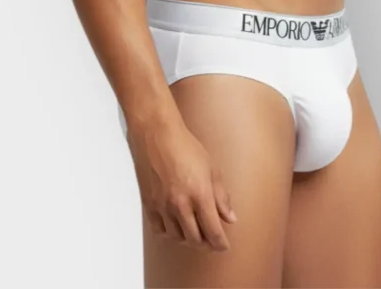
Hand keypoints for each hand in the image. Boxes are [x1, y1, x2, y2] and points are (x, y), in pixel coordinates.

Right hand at [126, 116, 237, 251]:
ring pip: (177, 237)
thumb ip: (221, 197)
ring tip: (195, 231)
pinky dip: (170, 232)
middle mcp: (181, 205)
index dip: (220, 243)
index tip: (224, 246)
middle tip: (211, 240)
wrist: (157, 135)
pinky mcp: (149, 204)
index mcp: (200, 195)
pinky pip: (160, 230)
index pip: (213, 232)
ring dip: (188, 238)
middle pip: (195, 239)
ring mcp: (163, 206)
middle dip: (206, 243)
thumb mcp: (212, 168)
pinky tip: (176, 225)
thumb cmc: (186, 147)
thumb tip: (230, 218)